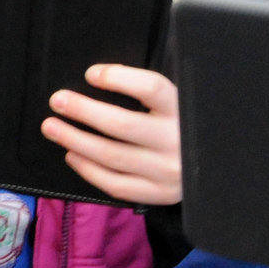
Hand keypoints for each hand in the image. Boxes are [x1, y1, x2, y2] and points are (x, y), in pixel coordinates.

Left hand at [43, 65, 181, 205]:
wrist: (216, 168)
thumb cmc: (183, 125)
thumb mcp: (177, 103)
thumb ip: (149, 93)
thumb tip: (98, 77)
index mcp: (182, 110)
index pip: (150, 88)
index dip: (118, 78)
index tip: (91, 74)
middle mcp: (176, 141)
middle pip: (122, 124)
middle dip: (83, 111)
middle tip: (57, 100)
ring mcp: (167, 172)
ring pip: (112, 156)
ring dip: (75, 140)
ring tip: (52, 127)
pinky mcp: (158, 194)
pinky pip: (115, 184)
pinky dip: (88, 169)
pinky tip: (71, 155)